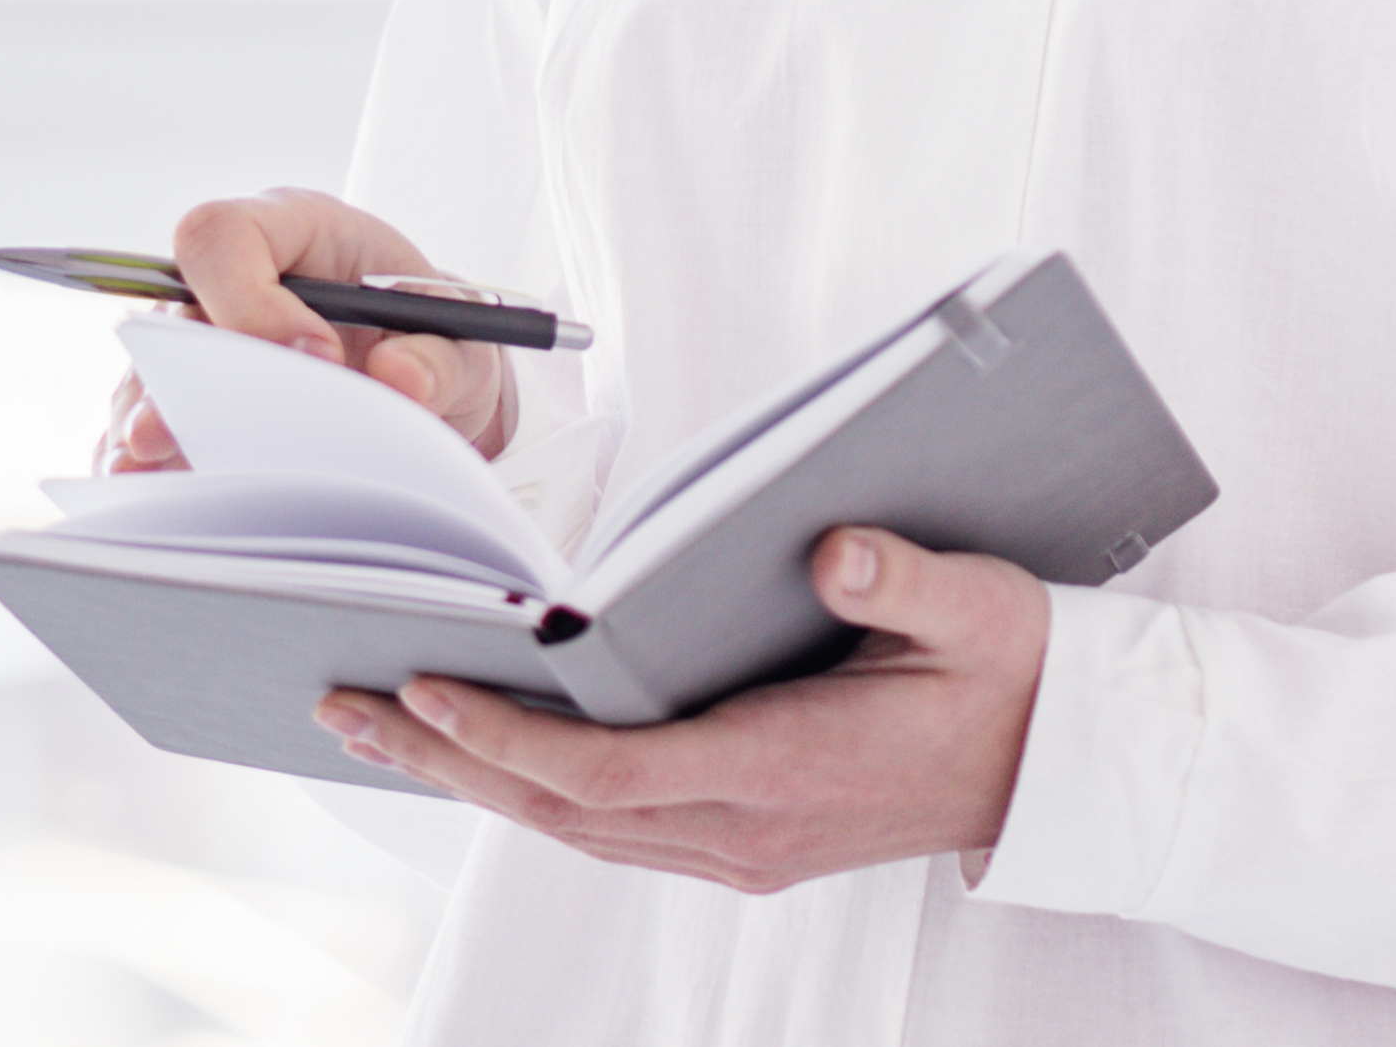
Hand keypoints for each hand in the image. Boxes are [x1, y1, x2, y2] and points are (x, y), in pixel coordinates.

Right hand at [84, 186, 518, 474]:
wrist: (431, 370)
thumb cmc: (436, 330)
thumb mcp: (463, 336)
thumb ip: (440, 356)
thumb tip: (400, 379)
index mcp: (293, 228)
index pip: (224, 236)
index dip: (248, 297)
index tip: (316, 357)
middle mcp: (233, 278)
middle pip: (173, 312)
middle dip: (176, 377)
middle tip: (182, 434)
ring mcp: (205, 339)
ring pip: (151, 373)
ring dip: (151, 421)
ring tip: (147, 466)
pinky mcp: (197, 398)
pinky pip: (149, 423)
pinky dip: (146, 460)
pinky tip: (147, 490)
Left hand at [314, 525, 1050, 893]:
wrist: (1057, 762)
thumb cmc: (1012, 670)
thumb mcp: (980, 608)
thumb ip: (906, 582)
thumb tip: (837, 551)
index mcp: (785, 771)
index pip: (612, 771)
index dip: (512, 736)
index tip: (429, 687)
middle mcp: (745, 828)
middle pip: (560, 807)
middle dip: (444, 756)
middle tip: (338, 699)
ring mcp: (737, 844)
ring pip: (571, 823)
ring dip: (467, 773)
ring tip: (369, 720)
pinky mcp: (737, 837)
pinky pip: (605, 820)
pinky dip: (524, 782)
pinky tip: (469, 744)